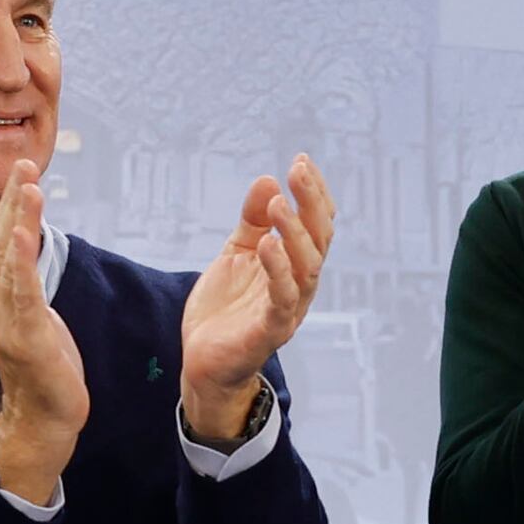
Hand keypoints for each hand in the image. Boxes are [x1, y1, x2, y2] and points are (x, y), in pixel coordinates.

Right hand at [0, 165, 86, 508]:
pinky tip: (20, 232)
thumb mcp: (33, 317)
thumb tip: (19, 257)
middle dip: (13, 201)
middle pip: (1, 242)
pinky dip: (20, 259)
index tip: (21, 172)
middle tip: (24, 163)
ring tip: (29, 185)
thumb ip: (23, 286)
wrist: (44, 419)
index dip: (10, 205)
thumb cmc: (43, 369)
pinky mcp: (26, 335)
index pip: (1, 242)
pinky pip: (23, 291)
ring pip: (11, 260)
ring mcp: (7, 320)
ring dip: (19, 219)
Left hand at [180, 155, 333, 445]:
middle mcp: (299, 286)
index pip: (316, 224)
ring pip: (308, 268)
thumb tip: (267, 180)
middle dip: (311, 203)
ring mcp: (288, 309)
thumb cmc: (225, 309)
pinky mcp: (270, 331)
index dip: (313, 193)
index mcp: (294, 265)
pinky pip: (283, 299)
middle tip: (298, 171)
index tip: (300, 161)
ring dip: (296, 233)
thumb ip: (251, 220)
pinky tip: (267, 244)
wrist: (204, 362)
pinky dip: (279, 270)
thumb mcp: (236, 253)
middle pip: (319, 240)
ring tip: (279, 203)